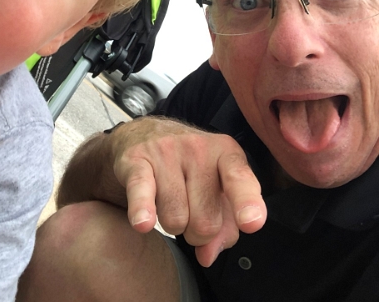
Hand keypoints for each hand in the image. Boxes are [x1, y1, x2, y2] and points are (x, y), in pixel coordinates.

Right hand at [110, 117, 266, 266]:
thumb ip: (224, 225)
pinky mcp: (136, 159)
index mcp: (226, 153)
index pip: (239, 178)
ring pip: (175, 219)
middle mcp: (198, 148)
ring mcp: (166, 151)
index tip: (251, 222)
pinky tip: (143, 222)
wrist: (144, 133)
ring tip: (169, 206)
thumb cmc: (188, 167)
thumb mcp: (216, 189)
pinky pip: (142, 191)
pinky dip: (143, 211)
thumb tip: (208, 256)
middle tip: (191, 214)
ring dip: (172, 225)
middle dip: (197, 232)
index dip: (246, 202)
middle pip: (205, 221)